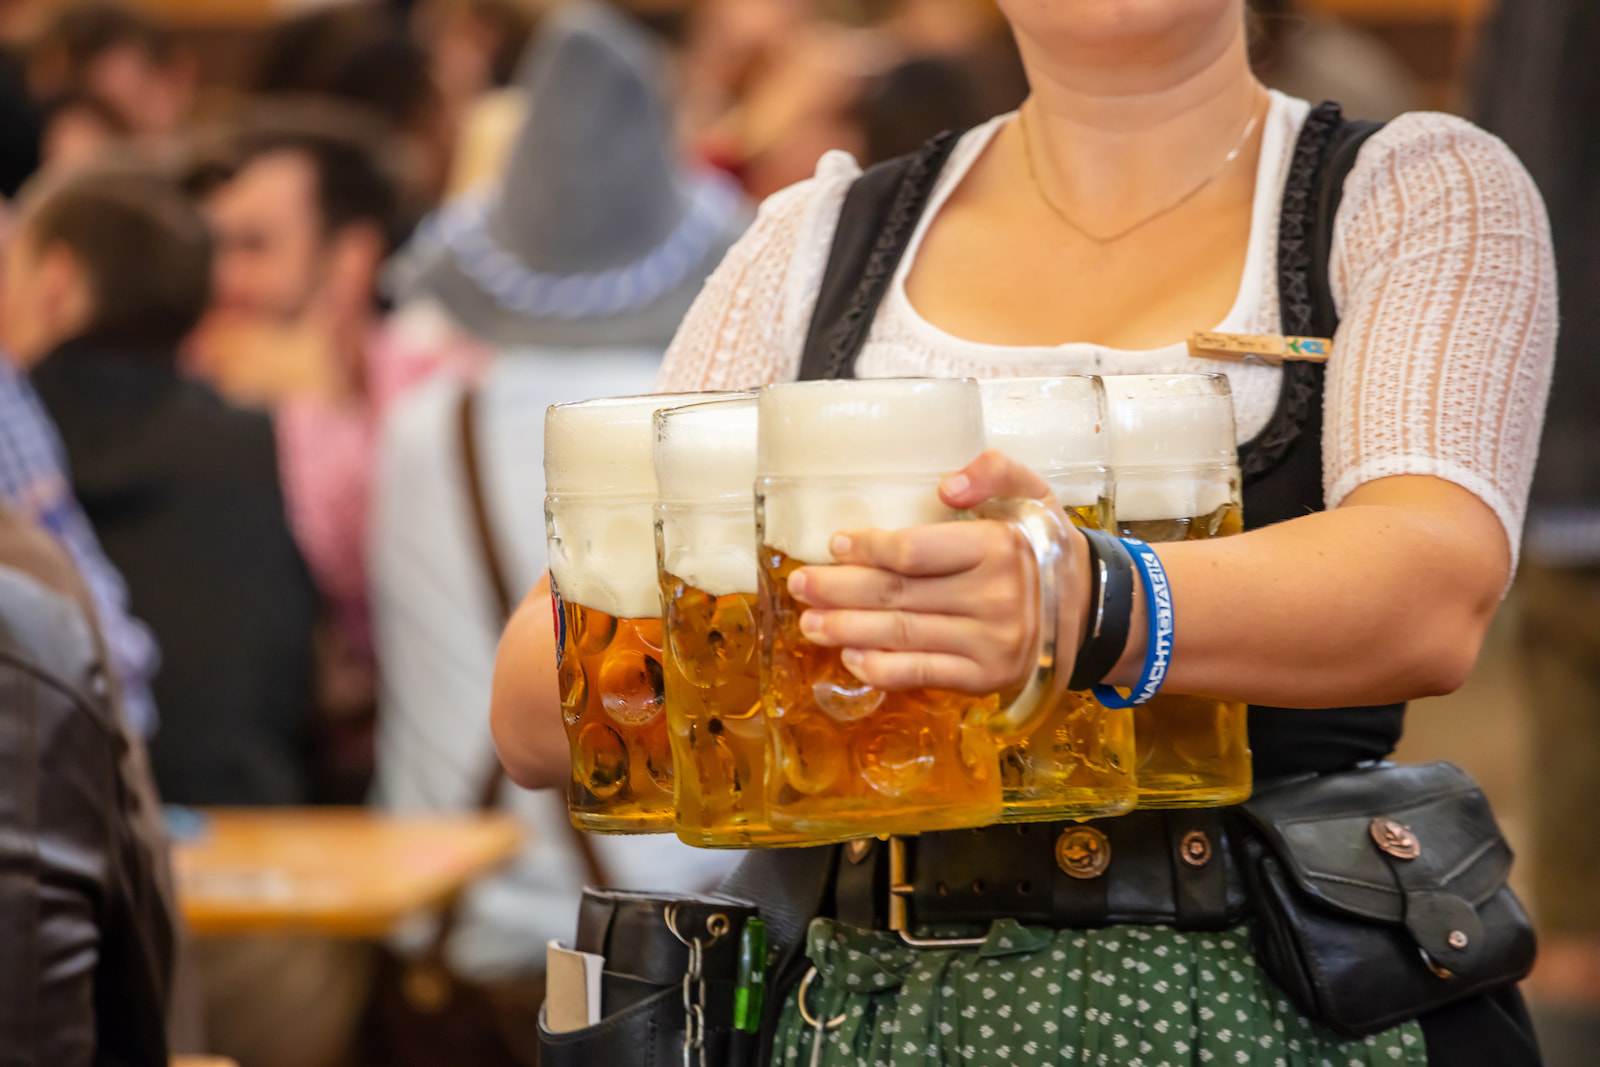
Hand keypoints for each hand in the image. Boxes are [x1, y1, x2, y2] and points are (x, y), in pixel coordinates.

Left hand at [788, 449, 1088, 693]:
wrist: (1090, 610)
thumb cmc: (1043, 546)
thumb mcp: (1033, 492)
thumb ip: (995, 471)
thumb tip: (947, 486)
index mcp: (999, 548)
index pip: (917, 552)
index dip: (869, 548)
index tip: (835, 544)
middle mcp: (995, 598)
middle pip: (898, 595)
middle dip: (840, 591)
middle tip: (800, 584)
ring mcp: (990, 643)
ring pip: (902, 635)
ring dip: (848, 630)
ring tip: (810, 623)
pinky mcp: (985, 678)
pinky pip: (923, 674)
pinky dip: (882, 669)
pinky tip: (851, 658)